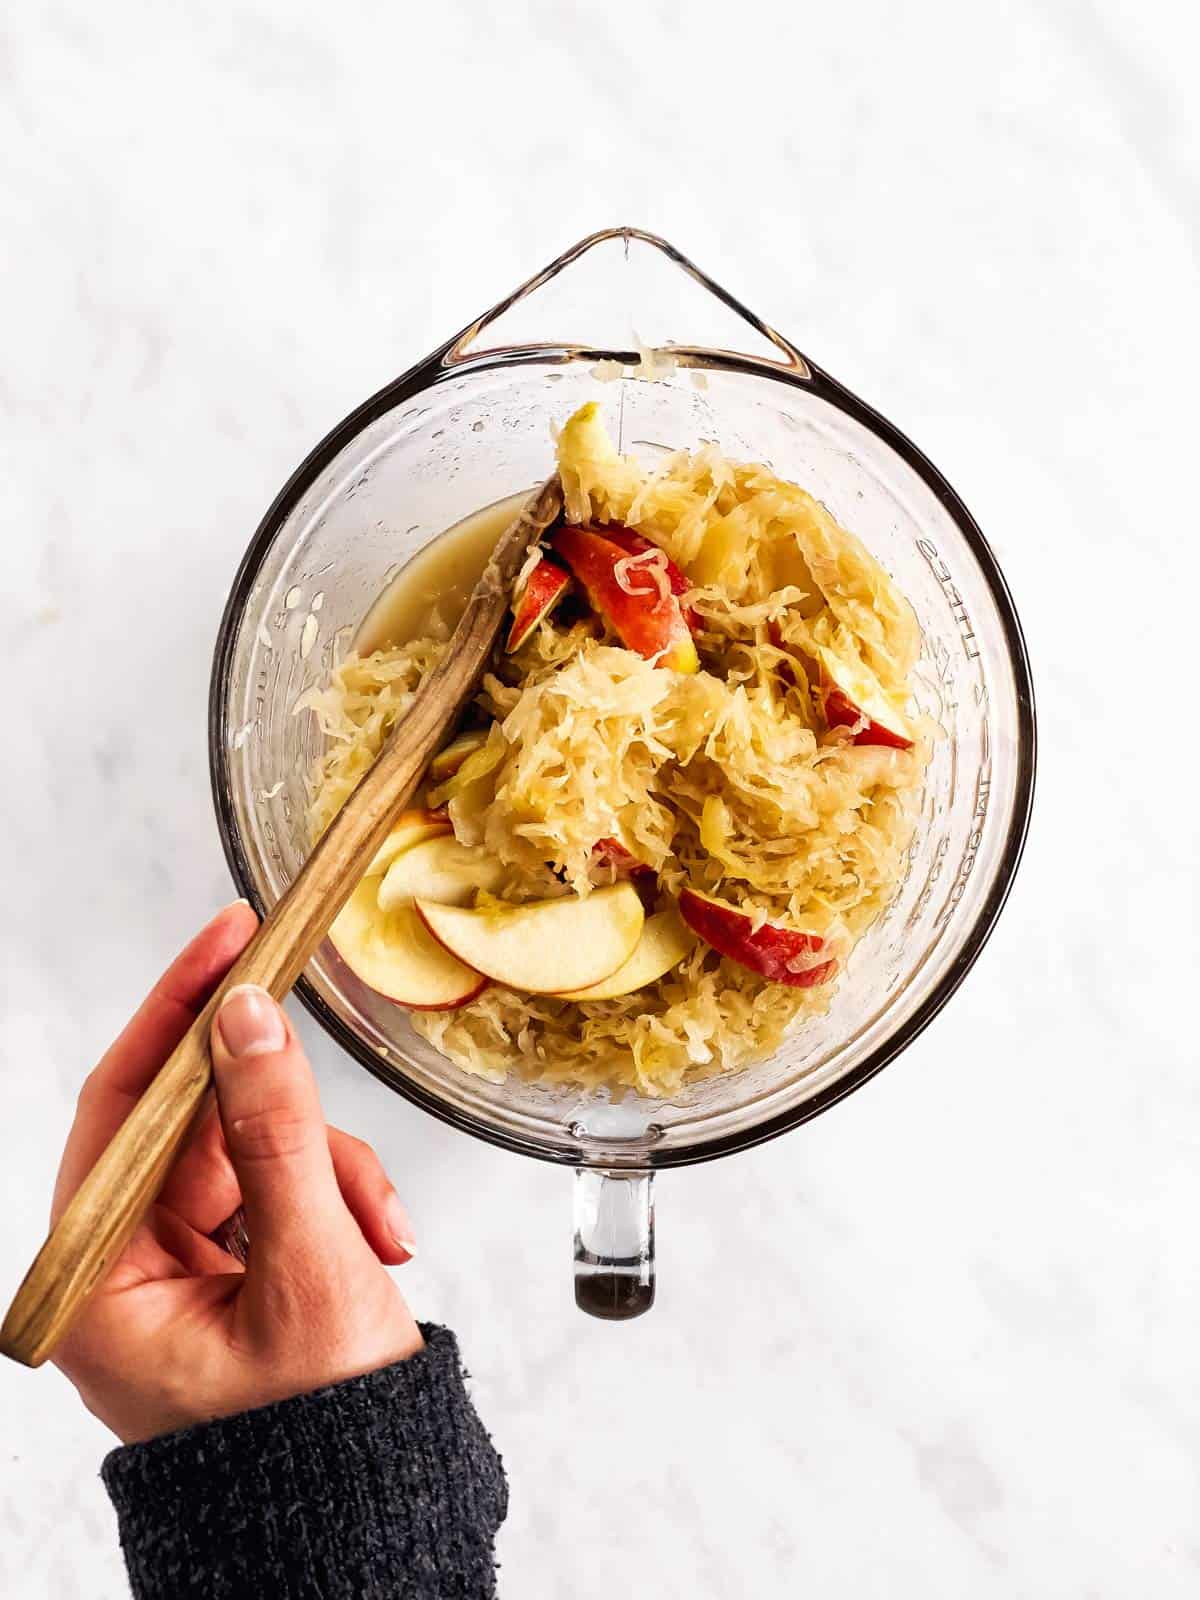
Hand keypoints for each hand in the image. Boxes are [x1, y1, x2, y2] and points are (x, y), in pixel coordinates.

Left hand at [50, 902, 423, 1443]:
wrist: (369, 1529)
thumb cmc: (321, 1443)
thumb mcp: (311, 1271)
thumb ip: (278, 1133)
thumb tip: (245, 1015)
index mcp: (99, 1283)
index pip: (121, 1109)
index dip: (177, 1013)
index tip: (230, 939)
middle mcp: (124, 1269)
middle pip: (197, 1123)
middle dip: (288, 1119)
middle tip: (329, 1084)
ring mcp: (178, 1270)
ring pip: (250, 1147)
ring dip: (328, 1169)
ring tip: (378, 1235)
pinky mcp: (229, 1270)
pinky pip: (278, 1186)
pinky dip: (335, 1197)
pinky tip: (375, 1243)